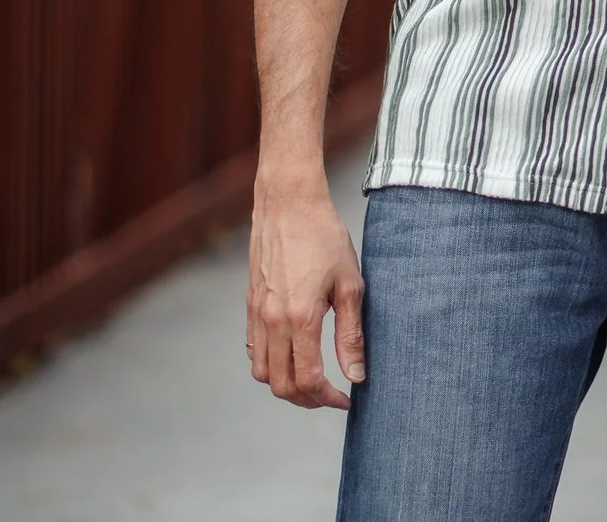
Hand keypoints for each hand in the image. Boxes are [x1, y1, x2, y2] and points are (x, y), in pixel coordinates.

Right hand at [246, 174, 364, 408]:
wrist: (288, 205)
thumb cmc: (325, 239)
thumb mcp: (351, 285)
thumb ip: (351, 334)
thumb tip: (356, 375)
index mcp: (300, 318)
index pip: (308, 380)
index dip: (327, 399)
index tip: (346, 398)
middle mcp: (272, 322)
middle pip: (280, 385)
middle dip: (307, 400)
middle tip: (331, 395)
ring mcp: (257, 315)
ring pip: (261, 373)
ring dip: (285, 385)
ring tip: (313, 379)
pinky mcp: (250, 306)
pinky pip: (253, 350)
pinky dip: (270, 364)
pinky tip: (293, 355)